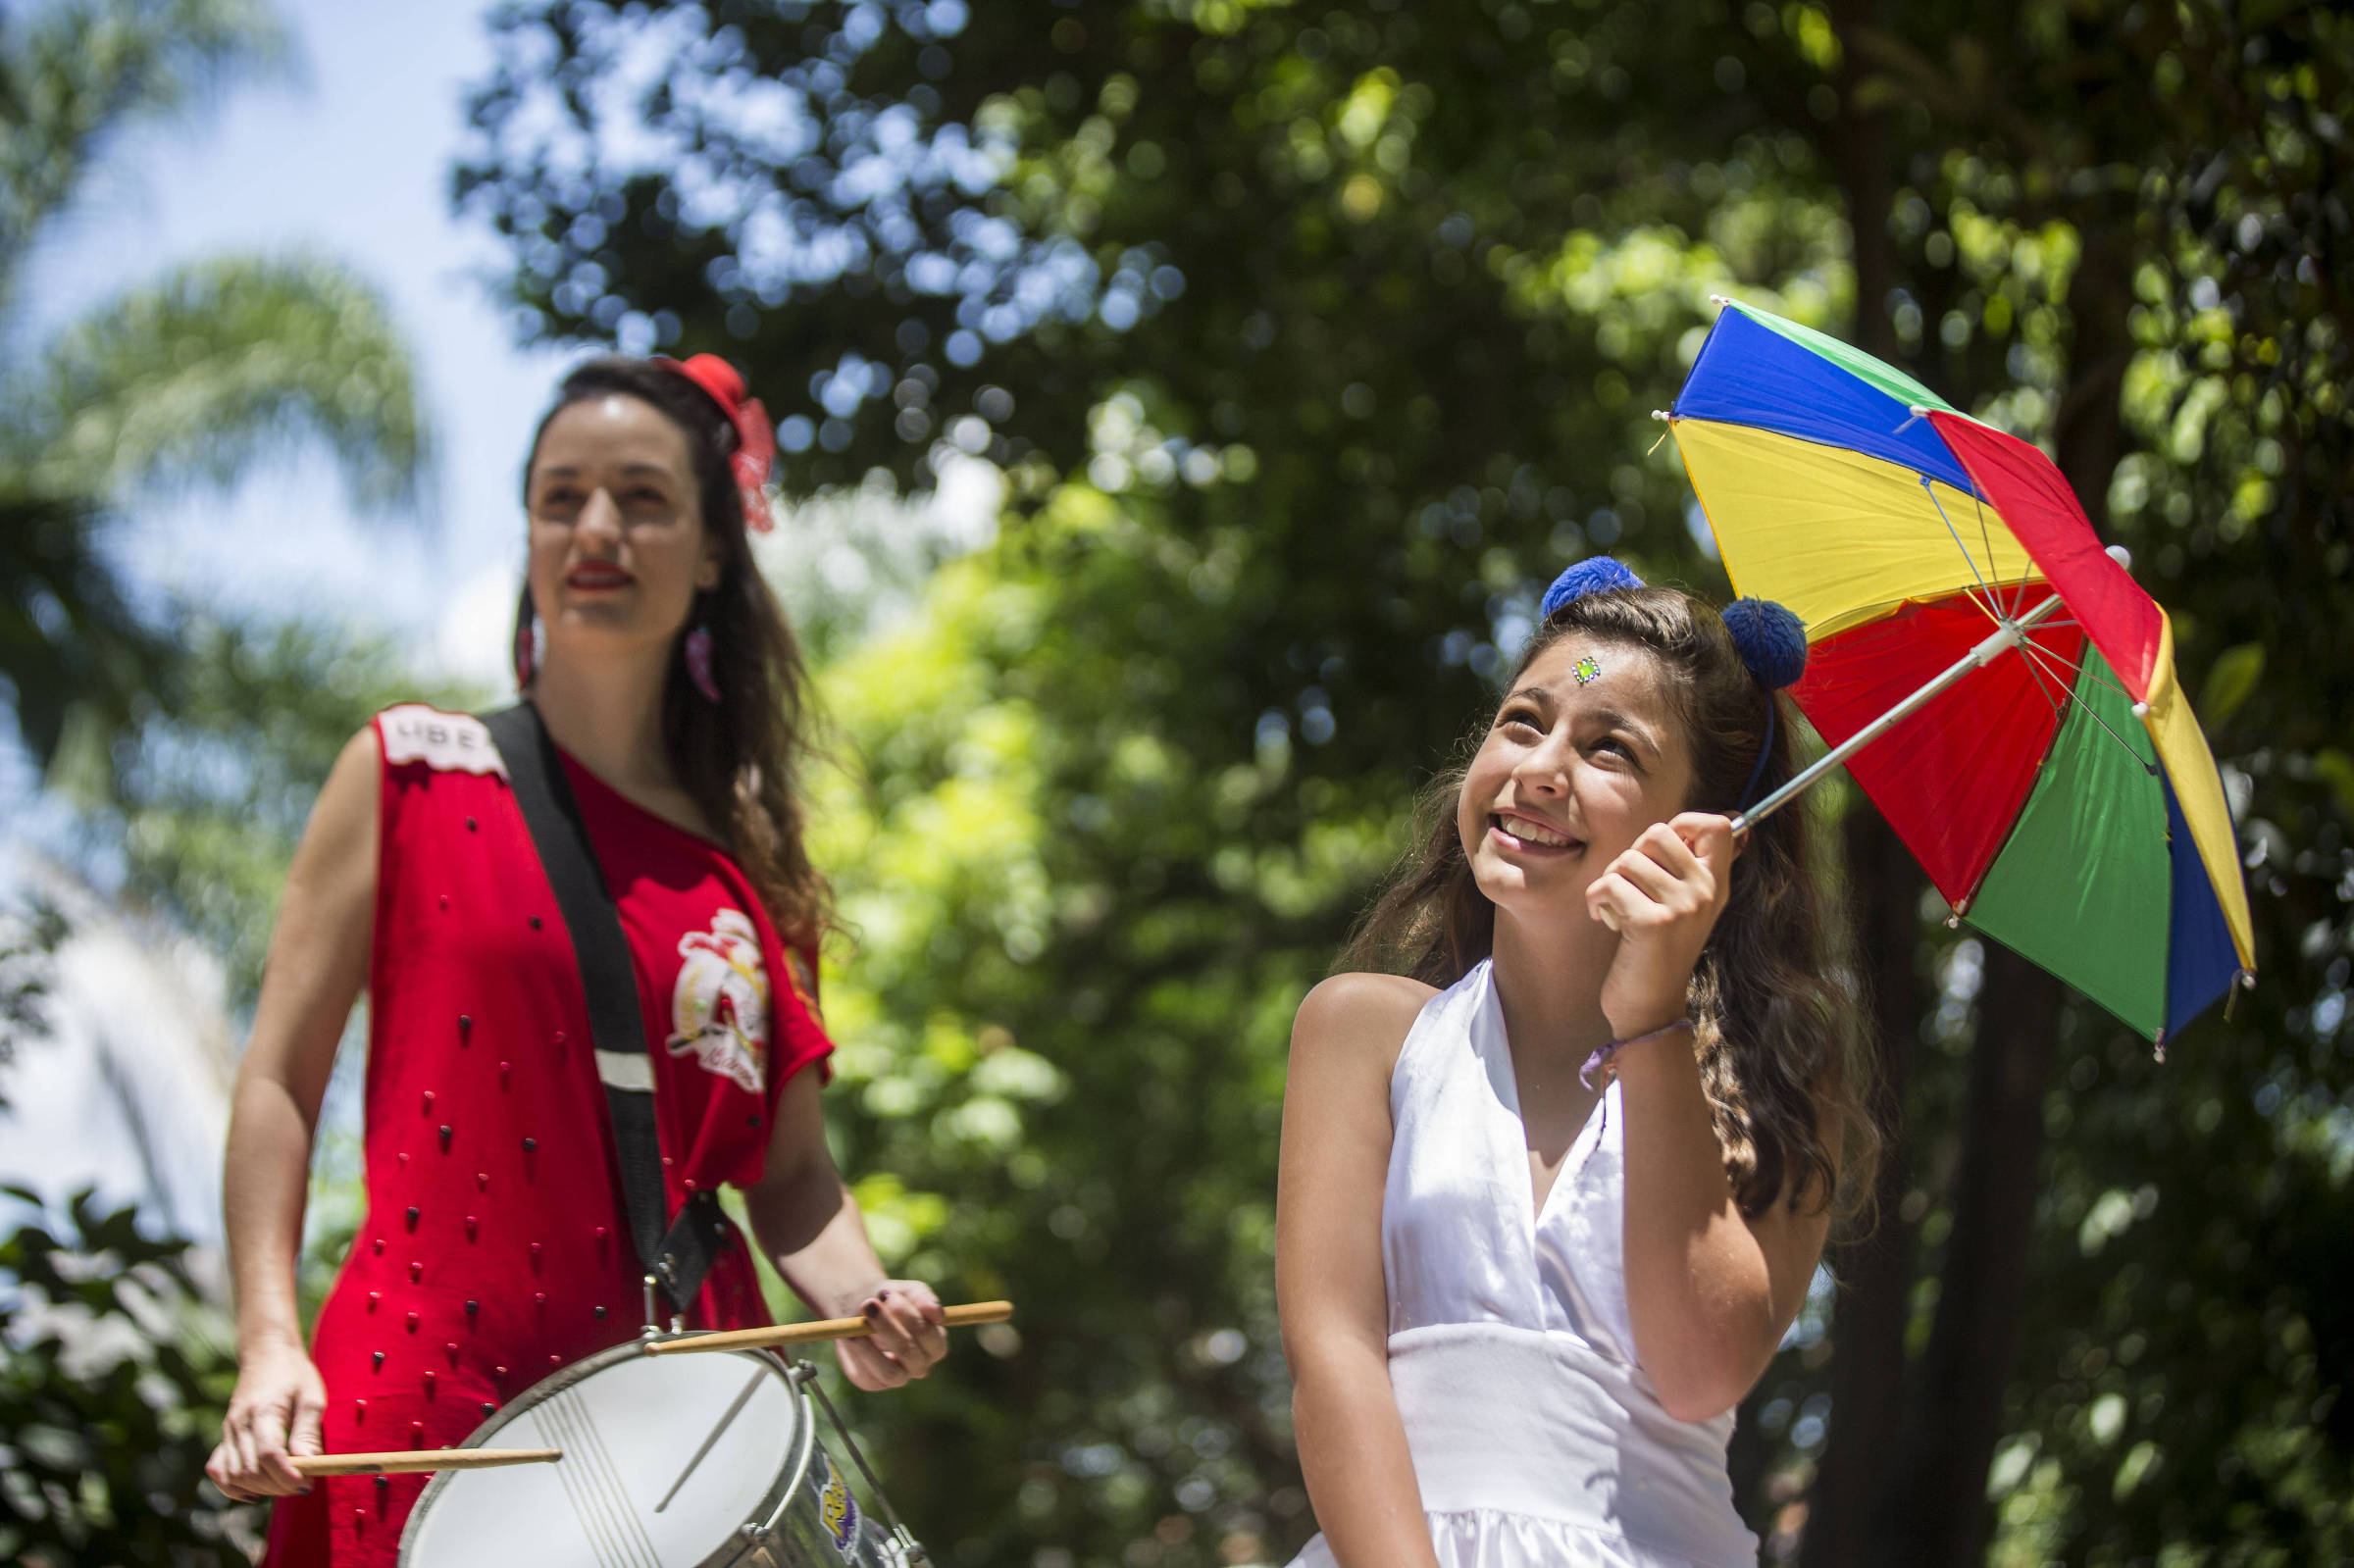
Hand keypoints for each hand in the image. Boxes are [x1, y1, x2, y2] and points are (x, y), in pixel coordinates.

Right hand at [205, 1339, 326, 1500]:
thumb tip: (308, 1465)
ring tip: (285, 1484)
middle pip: (251, 1470)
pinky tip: (255, 1490)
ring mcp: (227, 1432)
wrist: (266, 1354)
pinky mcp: (224, 1437)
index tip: (307, 1484)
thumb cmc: (294, 1374)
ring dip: (261, 1489)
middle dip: (278, 1486)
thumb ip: (308, 1431)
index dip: (287, 1475)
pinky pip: (218, 1472)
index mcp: (262, 1411)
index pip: (268, 1454)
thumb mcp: (311, 1397)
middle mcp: (238, 1424)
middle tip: (302, 1484)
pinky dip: (233, 1488)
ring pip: (235, 1476)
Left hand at [832, 1279, 947, 1389]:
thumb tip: (938, 1314)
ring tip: (857, 1326)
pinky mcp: (873, 1383)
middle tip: (868, 1304)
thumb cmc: (890, 1299)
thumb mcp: (907, 1291)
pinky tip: (851, 1337)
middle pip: (909, 1353)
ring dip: (871, 1348)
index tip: (889, 1294)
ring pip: (891, 1373)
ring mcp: (898, 1377)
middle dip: (887, 1327)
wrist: (859, 1308)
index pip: (929, 1336)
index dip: (909, 1315)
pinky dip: (858, 1356)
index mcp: (935, 1344)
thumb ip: (923, 1299)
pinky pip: (868, 1377)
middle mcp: (920, 1364)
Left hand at [1585, 813, 1737, 1037]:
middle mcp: (1705, 892)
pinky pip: (1608, 884)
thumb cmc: (1657, 951)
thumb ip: (1690, 866)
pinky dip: (1596, 900)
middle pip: (1658, 832)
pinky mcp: (1652, 922)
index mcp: (1717, 885)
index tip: (1660, 853)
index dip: (1682, 824)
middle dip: (1631, 855)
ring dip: (1610, 882)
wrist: (1650, 1009)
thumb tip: (1710, 816)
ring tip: (1620, 910)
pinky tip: (1607, 921)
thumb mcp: (1687, 907)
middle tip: (1631, 888)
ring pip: (1627, 859)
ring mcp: (1682, 907)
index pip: (1719, 825)